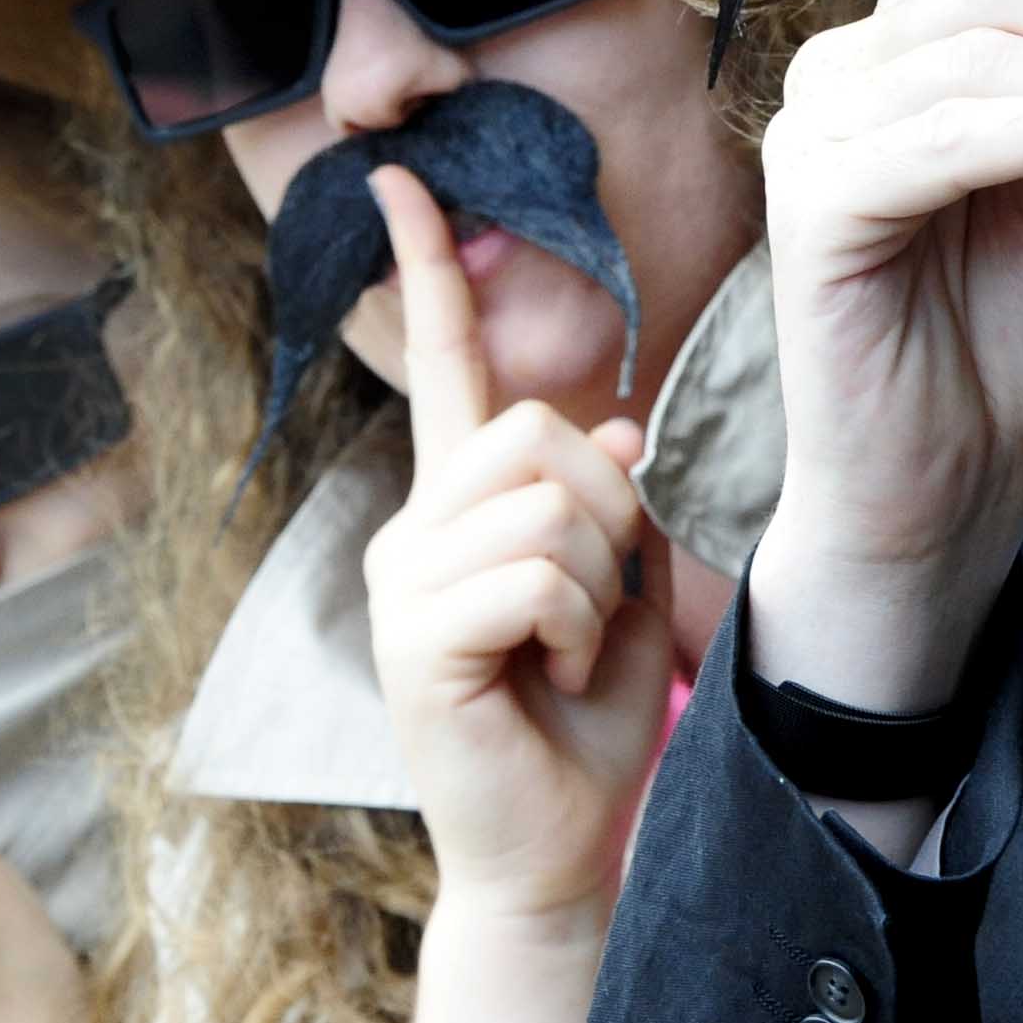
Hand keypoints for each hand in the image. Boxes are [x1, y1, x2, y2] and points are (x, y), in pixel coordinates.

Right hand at [365, 165, 675, 923]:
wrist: (551, 844)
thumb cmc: (582, 723)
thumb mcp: (621, 590)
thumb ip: (609, 501)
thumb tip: (608, 424)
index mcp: (458, 505)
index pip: (442, 363)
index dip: (426, 270)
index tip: (404, 178)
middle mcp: (412, 528)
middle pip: (540, 431)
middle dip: (608, 517)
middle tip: (590, 611)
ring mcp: (401, 581)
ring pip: (549, 505)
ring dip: (595, 587)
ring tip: (561, 655)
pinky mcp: (410, 638)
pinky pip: (536, 577)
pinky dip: (573, 633)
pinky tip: (542, 684)